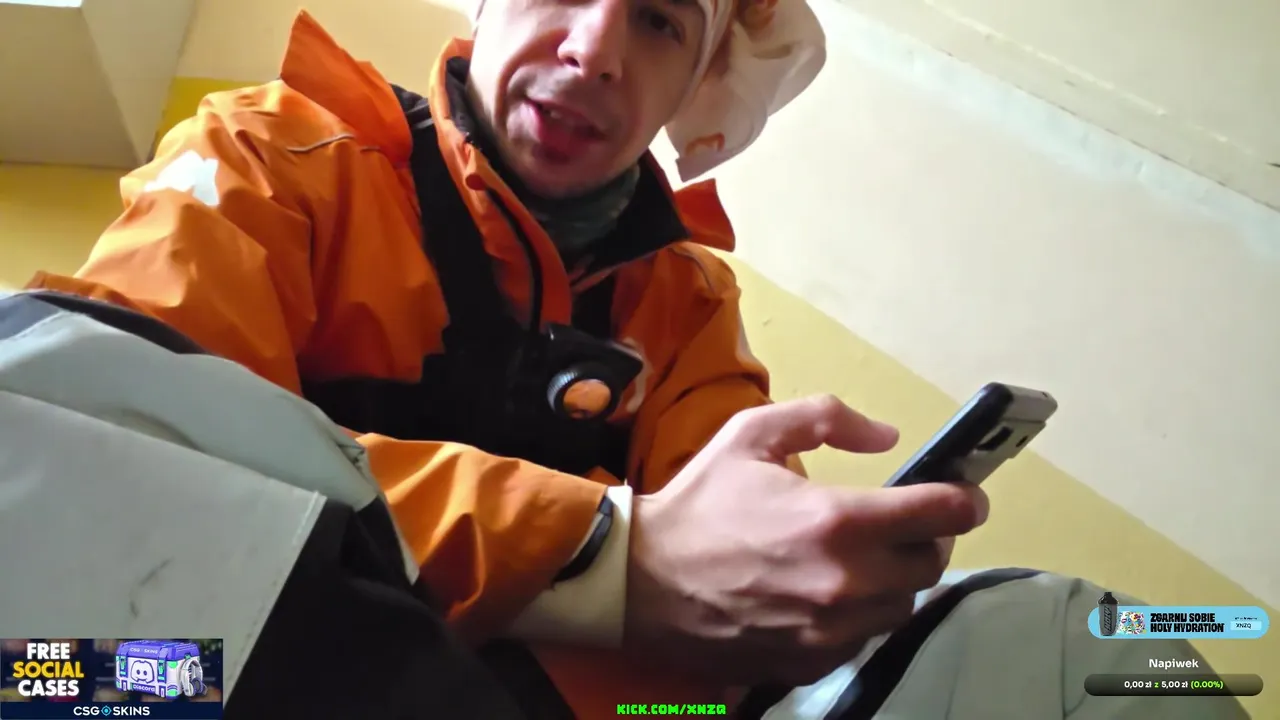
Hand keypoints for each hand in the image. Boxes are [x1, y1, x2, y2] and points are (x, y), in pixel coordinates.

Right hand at [622, 395, 987, 685]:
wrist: (641, 583)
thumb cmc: (698, 504)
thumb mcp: (750, 433)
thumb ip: (825, 418)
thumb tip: (886, 436)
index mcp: (836, 521)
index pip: (940, 513)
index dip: (965, 499)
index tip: (966, 494)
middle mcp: (847, 583)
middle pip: (930, 564)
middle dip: (927, 538)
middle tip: (904, 522)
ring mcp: (832, 631)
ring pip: (902, 605)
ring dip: (895, 578)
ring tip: (863, 558)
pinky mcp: (813, 663)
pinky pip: (865, 638)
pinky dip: (861, 614)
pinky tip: (829, 593)